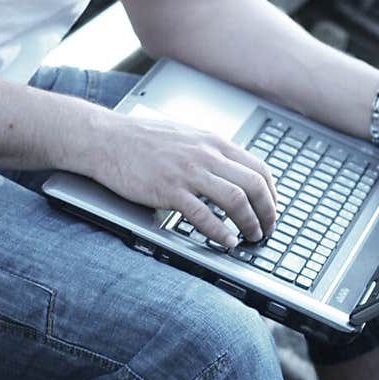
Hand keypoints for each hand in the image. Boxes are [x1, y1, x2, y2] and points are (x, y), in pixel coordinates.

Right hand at [92, 111, 276, 248]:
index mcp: (213, 142)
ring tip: (251, 237)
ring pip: (235, 199)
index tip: (272, 210)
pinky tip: (226, 243)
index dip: (272, 194)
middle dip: (268, 212)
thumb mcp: (187, 136)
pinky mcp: (168, 189)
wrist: (106, 138)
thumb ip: (210, 152)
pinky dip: (220, 232)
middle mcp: (206, 155)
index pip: (259, 168)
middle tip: (267, 230)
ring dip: (250, 223)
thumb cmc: (142, 139)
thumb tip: (232, 172)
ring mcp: (188, 172)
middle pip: (254, 185)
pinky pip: (203, 215)